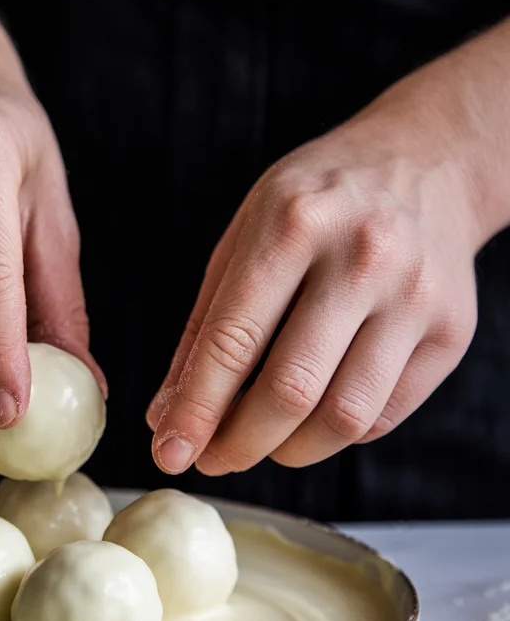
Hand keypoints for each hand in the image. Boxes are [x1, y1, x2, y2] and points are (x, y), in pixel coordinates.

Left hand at [147, 110, 481, 475]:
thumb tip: (168, 418)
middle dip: (239, 444)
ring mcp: (416, 296)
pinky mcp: (452, 331)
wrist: (430, 160)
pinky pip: (383, 414)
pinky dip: (336, 432)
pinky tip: (315, 415)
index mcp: (295, 223)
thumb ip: (204, 330)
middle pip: (291, 389)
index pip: (234, 340)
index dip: (197, 410)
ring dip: (289, 451)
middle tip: (213, 459)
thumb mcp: (245, 238)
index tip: (171, 454)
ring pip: (343, 416)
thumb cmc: (317, 204)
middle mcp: (363, 257)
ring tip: (264, 442)